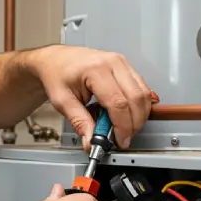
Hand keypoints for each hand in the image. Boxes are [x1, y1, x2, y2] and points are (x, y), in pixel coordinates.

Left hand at [28, 45, 154, 149]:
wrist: (56, 59)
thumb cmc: (57, 74)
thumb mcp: (62, 102)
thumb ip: (79, 122)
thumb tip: (91, 141)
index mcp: (95, 70)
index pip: (118, 103)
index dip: (123, 126)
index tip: (120, 141)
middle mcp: (113, 63)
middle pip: (136, 98)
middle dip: (134, 123)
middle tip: (123, 138)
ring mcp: (122, 63)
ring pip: (143, 94)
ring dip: (139, 116)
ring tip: (125, 129)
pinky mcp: (126, 67)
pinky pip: (142, 88)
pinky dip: (140, 105)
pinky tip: (131, 115)